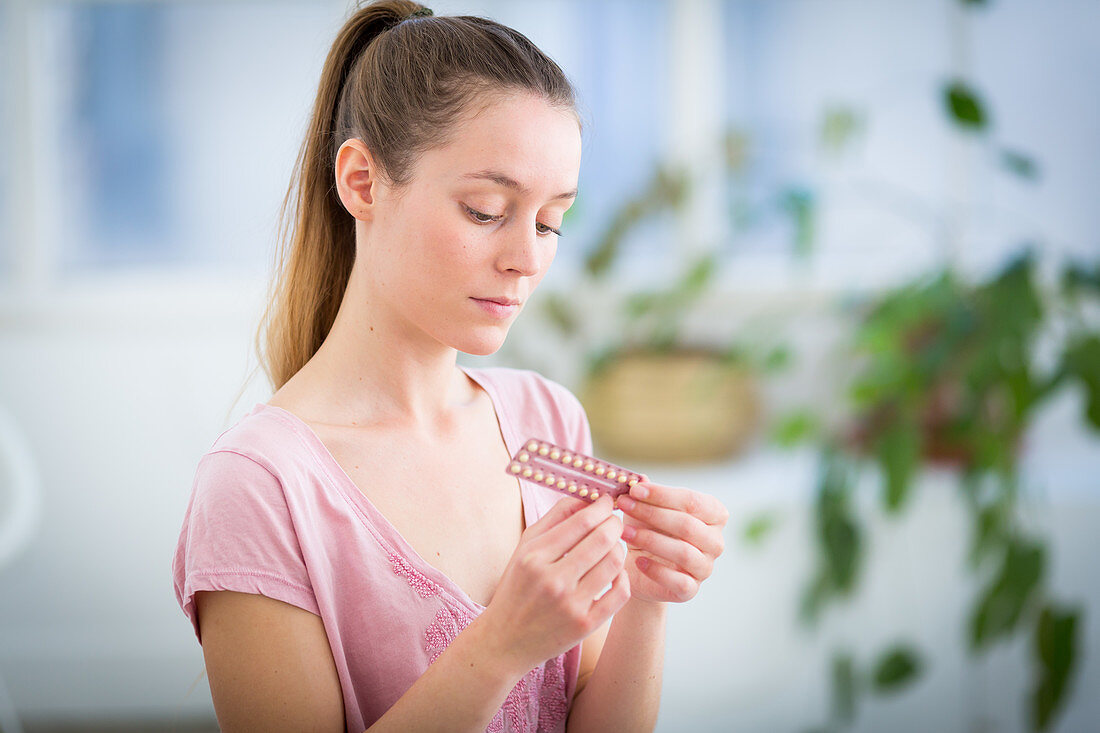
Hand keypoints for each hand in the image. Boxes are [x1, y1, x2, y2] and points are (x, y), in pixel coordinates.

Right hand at [480, 494, 629, 671]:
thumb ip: (554, 518)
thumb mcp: (524, 549)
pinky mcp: (585, 625)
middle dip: (615, 524)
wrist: (504, 641)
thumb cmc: (516, 589)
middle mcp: (552, 580)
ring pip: (614, 563)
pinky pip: (620, 593)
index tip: (608, 502)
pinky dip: (623, 577)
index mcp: (534, 556)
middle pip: (602, 539)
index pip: (581, 521)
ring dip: (619, 548)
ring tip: (613, 546)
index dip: (601, 506)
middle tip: (614, 521)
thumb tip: (585, 498)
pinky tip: (614, 573)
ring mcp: (570, 605)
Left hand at [614, 481, 728, 603]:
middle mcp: (716, 541)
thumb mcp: (644, 508)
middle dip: (652, 514)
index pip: (692, 501)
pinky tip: (637, 560)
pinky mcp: (691, 590)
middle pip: (688, 525)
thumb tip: (641, 479)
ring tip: (624, 533)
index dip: (662, 494)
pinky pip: (679, 581)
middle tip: (624, 506)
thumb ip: (645, 493)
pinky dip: (656, 570)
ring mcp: (706, 567)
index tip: (635, 490)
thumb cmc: (647, 529)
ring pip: (684, 552)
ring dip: (650, 540)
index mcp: (714, 514)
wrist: (639, 567)